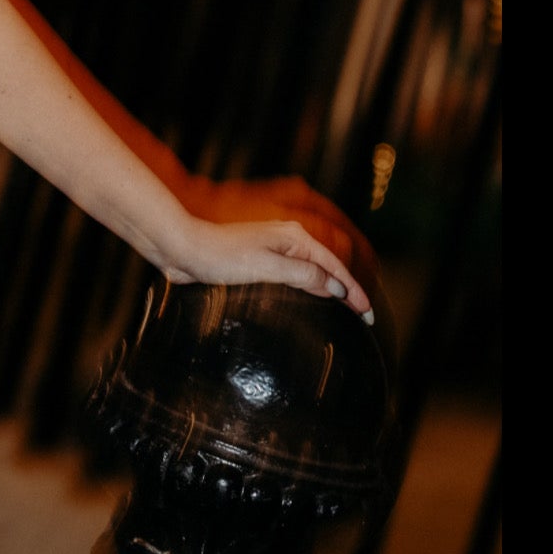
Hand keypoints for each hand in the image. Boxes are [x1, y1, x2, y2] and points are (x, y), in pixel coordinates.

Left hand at [159, 202, 373, 321]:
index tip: (367, 313)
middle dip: (348, 289)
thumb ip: (303, 275)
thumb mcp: (267, 267)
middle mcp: (288, 240)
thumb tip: (336, 286)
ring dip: (331, 288)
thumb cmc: (221, 256)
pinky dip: (311, 287)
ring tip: (347, 310)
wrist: (185, 249)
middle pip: (328, 267)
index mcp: (294, 237)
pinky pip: (296, 276)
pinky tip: (313, 299)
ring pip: (313, 271)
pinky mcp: (261, 261)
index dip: (353, 290)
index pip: (334, 267)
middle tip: (364, 316)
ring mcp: (275, 249)